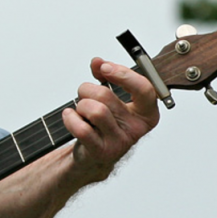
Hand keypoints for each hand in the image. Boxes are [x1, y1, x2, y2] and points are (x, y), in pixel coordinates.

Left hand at [62, 57, 159, 179]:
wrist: (95, 155)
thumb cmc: (105, 124)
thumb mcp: (110, 97)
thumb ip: (106, 76)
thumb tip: (98, 62)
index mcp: (146, 112)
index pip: (144, 89)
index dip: (123, 74)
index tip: (105, 68)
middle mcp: (136, 127)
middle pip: (107, 96)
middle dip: (87, 90)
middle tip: (85, 95)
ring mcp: (120, 141)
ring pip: (94, 111)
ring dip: (80, 105)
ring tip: (81, 111)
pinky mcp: (102, 151)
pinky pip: (82, 129)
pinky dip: (71, 119)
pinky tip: (71, 117)